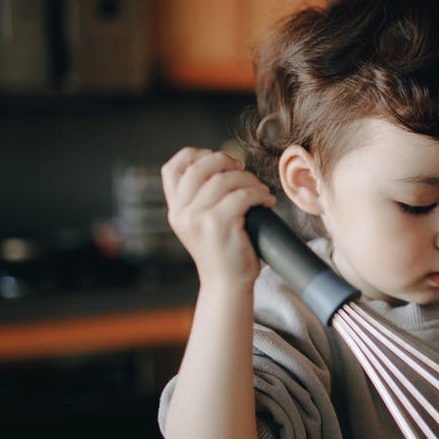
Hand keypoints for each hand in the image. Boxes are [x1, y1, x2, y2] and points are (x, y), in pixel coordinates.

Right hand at [161, 147, 276, 285]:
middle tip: (243, 172)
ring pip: (225, 179)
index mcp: (175, 209)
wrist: (227, 283)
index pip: (172, 168)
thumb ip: (201, 197)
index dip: (195, 154)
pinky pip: (243, 195)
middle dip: (227, 162)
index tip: (220, 160)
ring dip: (250, 180)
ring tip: (261, 192)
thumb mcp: (201, 222)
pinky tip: (266, 202)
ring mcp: (197, 218)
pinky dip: (260, 194)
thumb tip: (225, 163)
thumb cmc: (222, 250)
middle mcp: (181, 212)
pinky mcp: (218, 224)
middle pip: (201, 166)